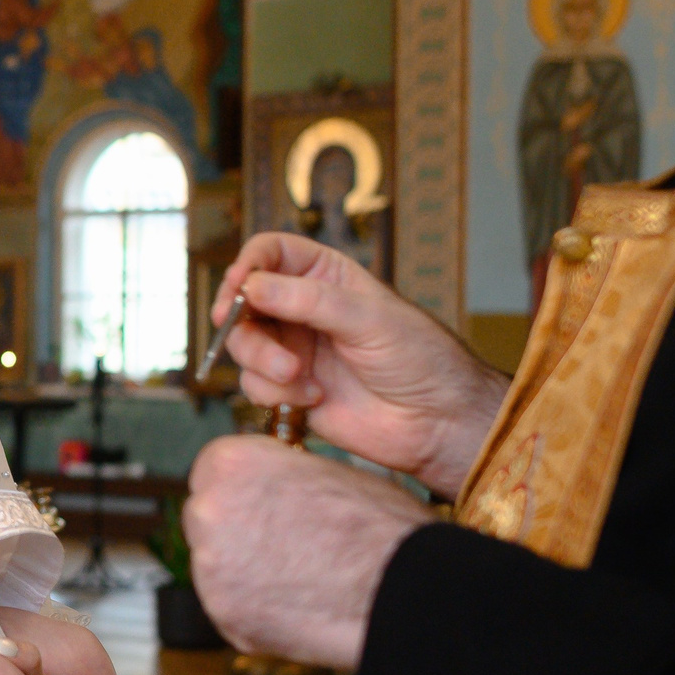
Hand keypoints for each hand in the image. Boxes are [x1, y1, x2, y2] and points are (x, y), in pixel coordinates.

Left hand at [183, 437, 430, 668]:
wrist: (401, 588)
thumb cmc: (378, 526)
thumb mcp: (326, 470)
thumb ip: (283, 475)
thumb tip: (275, 485)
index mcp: (231, 462)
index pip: (215, 471)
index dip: (245, 490)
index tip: (265, 503)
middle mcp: (209, 510)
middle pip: (208, 518)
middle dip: (237, 530)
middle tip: (284, 545)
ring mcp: (211, 568)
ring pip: (218, 566)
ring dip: (246, 571)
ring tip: (300, 577)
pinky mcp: (224, 615)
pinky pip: (232, 608)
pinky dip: (257, 610)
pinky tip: (298, 604)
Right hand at [209, 233, 509, 498]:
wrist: (437, 422)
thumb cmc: (419, 359)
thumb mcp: (368, 318)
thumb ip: (308, 300)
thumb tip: (251, 286)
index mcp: (325, 276)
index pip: (270, 253)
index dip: (247, 265)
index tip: (238, 287)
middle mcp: (303, 309)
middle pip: (244, 301)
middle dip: (243, 323)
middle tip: (247, 337)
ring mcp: (294, 349)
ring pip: (244, 345)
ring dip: (261, 362)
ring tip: (297, 377)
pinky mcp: (290, 389)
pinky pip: (254, 385)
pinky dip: (275, 392)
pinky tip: (314, 398)